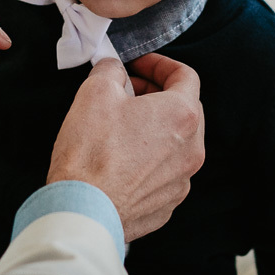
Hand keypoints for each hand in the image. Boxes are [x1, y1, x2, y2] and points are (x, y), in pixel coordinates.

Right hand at [47, 54, 204, 241]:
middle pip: (185, 109)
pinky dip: (150, 160)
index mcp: (182, 115)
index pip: (186, 76)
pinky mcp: (167, 204)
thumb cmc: (90, 152)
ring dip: (155, 128)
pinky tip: (122, 160)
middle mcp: (192, 149)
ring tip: (122, 126)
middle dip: (157, 95)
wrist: (82, 210)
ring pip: (177, 143)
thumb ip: (111, 70)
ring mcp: (182, 180)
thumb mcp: (95, 92)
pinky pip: (165, 173)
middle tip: (128, 92)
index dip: (159, 64)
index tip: (138, 65)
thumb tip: (114, 69)